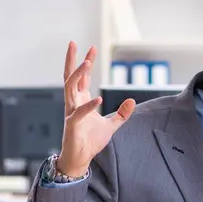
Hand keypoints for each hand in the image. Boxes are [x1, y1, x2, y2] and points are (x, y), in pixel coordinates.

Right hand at [57, 41, 135, 176]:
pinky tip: (99, 99)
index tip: (92, 48)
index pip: (82, 77)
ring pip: (69, 88)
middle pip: (70, 76)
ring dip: (77, 75)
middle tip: (73, 43)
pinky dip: (89, 105)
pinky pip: (79, 112)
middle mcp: (74, 103)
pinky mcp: (72, 125)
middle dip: (72, 60)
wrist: (80, 158)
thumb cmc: (90, 141)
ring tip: (86, 63)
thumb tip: (132, 100)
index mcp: (81, 100)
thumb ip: (122, 114)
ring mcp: (71, 112)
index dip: (86, 61)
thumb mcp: (111, 125)